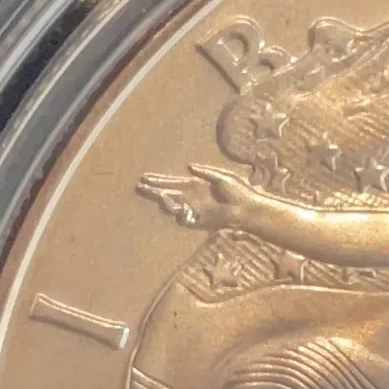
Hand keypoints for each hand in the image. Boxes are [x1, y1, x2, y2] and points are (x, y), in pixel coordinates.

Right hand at [138, 164, 256, 228]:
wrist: (248, 209)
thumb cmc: (239, 191)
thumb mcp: (222, 176)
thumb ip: (205, 172)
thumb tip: (188, 167)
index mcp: (197, 184)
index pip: (173, 181)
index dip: (160, 179)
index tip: (145, 177)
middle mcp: (193, 197)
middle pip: (168, 192)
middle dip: (154, 190)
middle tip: (140, 187)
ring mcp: (195, 209)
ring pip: (173, 205)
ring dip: (165, 201)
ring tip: (158, 196)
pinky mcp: (199, 221)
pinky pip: (184, 219)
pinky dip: (180, 214)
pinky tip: (178, 208)